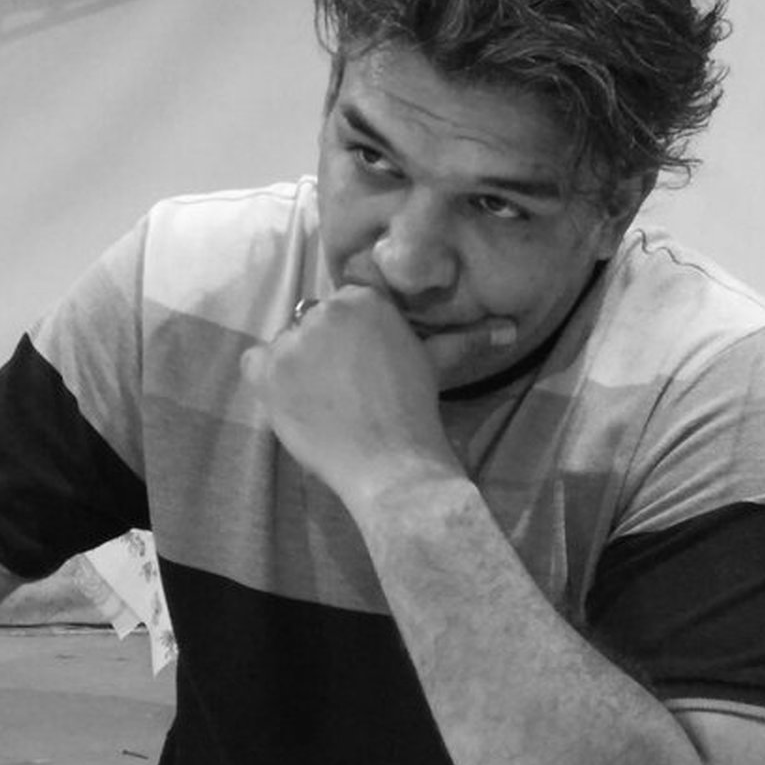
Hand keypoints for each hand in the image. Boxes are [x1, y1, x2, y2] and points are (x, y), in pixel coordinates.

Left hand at [240, 285, 461, 505]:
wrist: (390, 464)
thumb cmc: (415, 411)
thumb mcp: (436, 363)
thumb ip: (466, 337)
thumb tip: (511, 326)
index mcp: (363, 300)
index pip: (342, 303)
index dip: (348, 335)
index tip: (360, 364)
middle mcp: (325, 311)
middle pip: (311, 320)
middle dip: (323, 348)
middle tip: (344, 387)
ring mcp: (292, 341)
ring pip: (284, 342)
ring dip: (296, 365)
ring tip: (323, 399)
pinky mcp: (267, 372)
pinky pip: (254, 363)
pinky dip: (266, 379)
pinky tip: (294, 401)